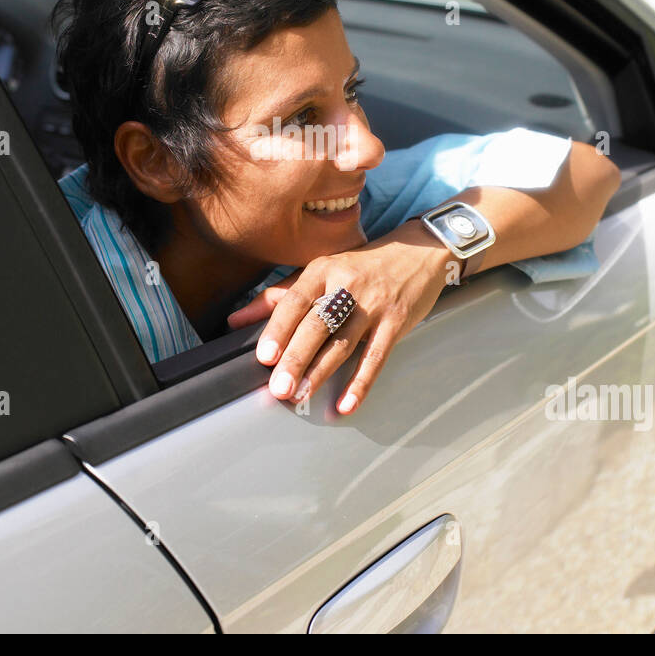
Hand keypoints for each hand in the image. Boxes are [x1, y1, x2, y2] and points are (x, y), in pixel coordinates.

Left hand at [227, 221, 453, 413]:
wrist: (419, 251)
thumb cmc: (361, 267)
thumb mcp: (321, 272)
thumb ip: (279, 296)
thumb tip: (235, 320)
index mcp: (322, 270)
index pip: (295, 301)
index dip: (278, 329)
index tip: (263, 356)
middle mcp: (347, 284)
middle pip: (318, 324)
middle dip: (297, 358)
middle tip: (279, 388)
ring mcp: (374, 304)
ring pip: (344, 342)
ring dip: (321, 372)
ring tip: (301, 396)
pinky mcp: (397, 321)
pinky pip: (376, 356)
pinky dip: (361, 382)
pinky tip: (346, 404)